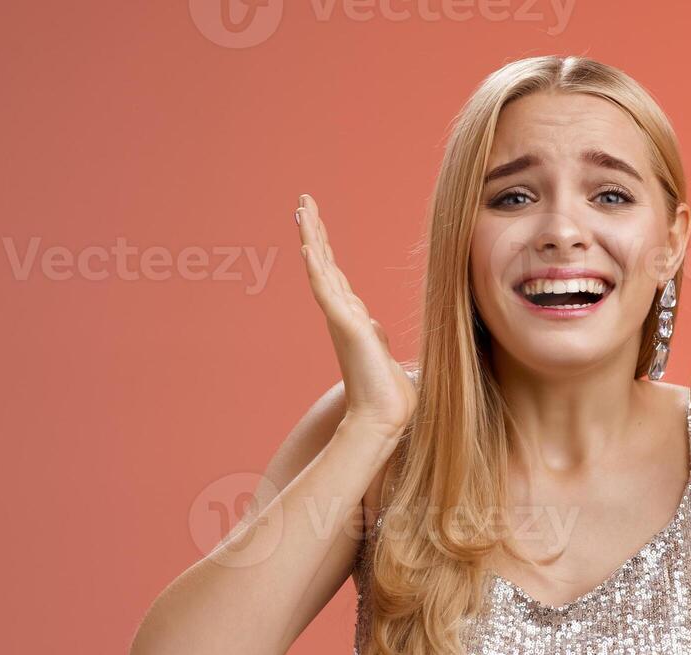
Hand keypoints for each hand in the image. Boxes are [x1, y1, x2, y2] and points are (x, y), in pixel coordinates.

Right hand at [296, 194, 416, 437]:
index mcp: (351, 317)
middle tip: (303, 201)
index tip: (315, 221)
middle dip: (313, 230)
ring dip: (311, 238)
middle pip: (323, 262)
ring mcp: (340, 319)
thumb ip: (374, 336)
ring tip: (303, 209)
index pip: (334, 273)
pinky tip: (308, 248)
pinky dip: (316, 269)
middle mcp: (341, 314)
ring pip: (320, 269)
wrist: (385, 416)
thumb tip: (372, 327)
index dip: (323, 246)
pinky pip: (325, 291)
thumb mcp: (382, 353)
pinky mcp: (344, 327)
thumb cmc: (387, 392)